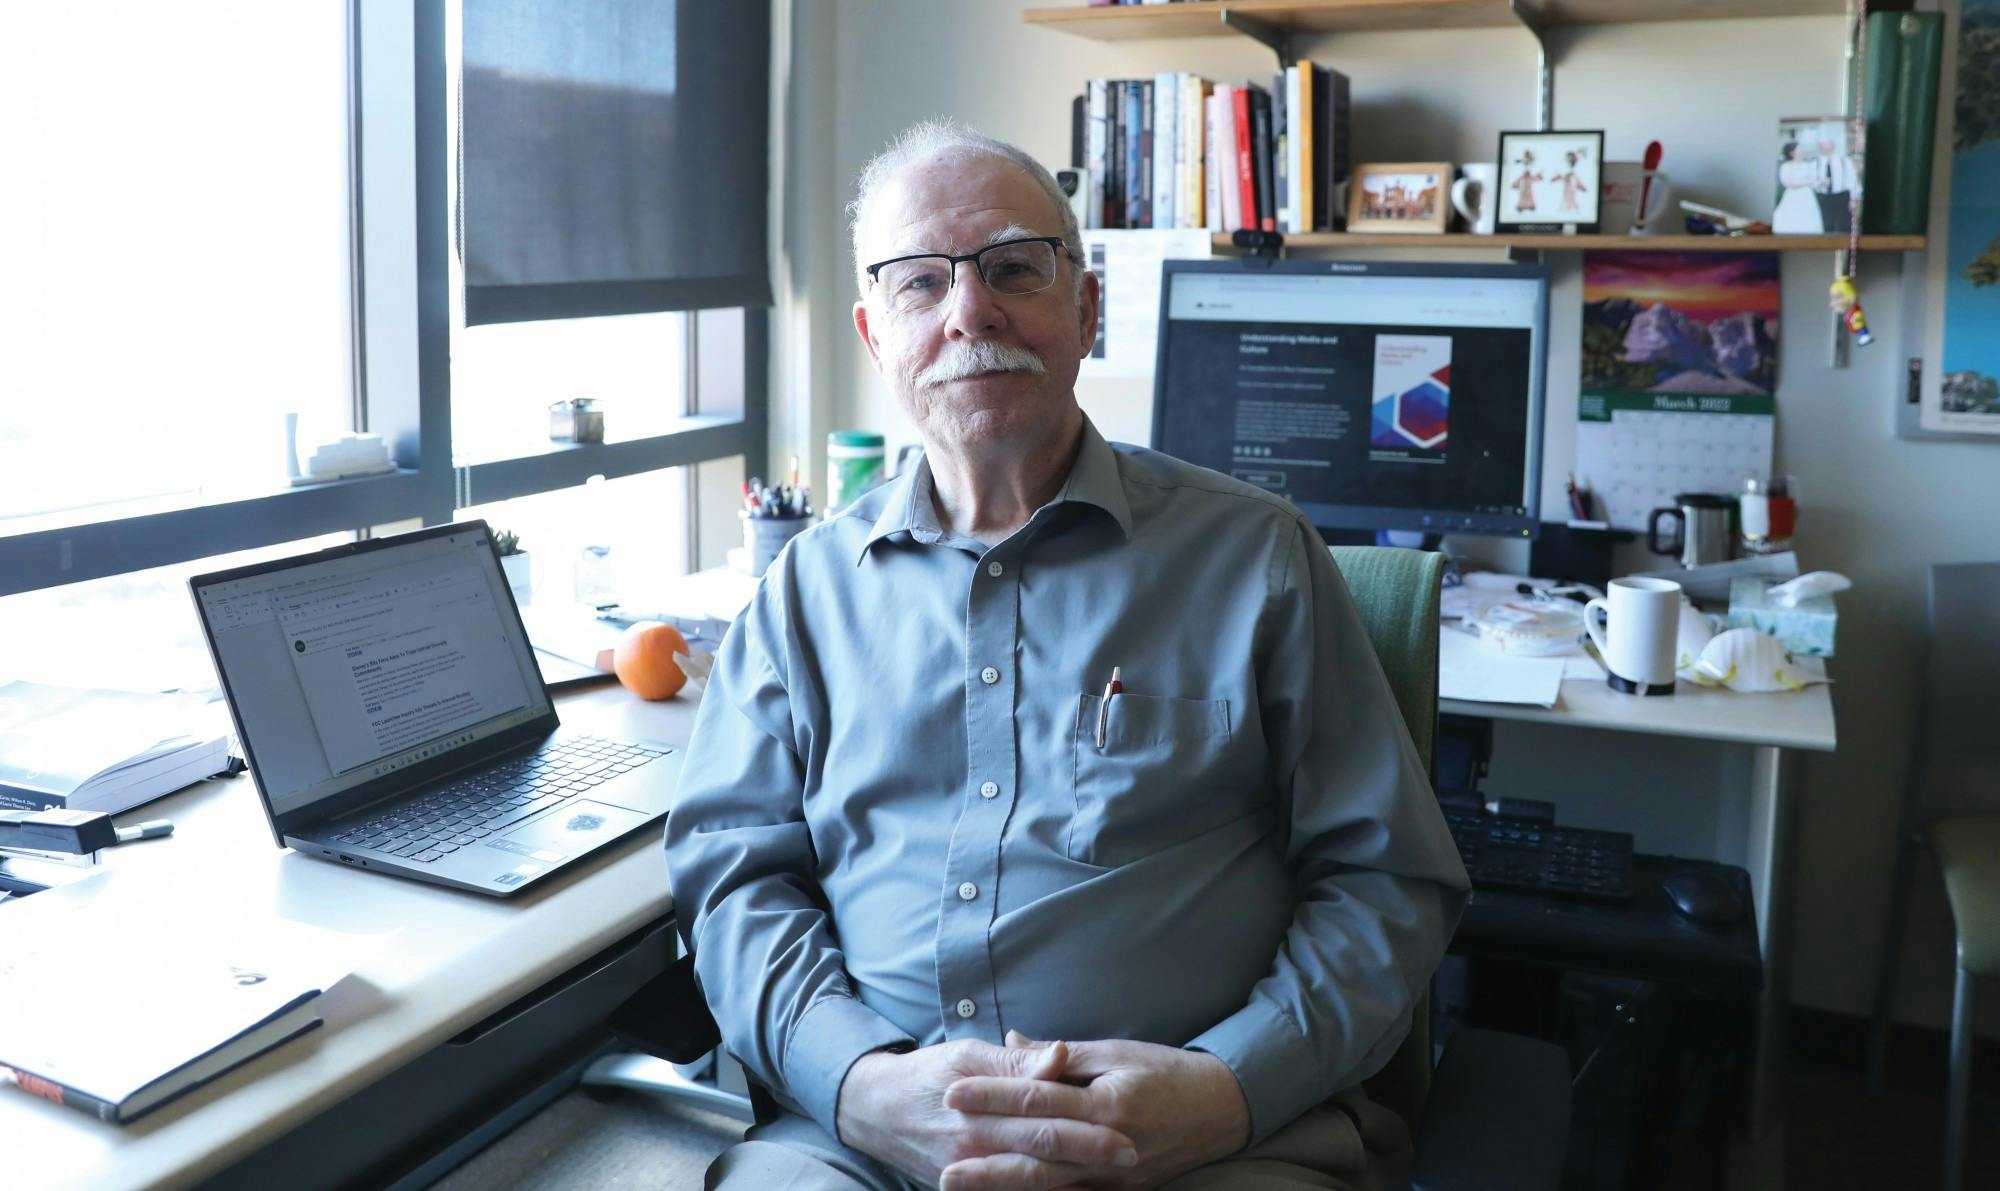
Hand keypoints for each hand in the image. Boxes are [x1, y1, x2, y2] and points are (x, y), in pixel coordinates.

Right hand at [836, 1039, 1137, 1189]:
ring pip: (1030, 1185)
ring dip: (1072, 1184)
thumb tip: (1059, 1056)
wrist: (876, 1110)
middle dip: (1090, 1159)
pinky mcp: (962, 1190)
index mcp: (980, 1111)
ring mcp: (968, 1177)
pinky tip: (1072, 1190)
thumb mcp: (968, 1056)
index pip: (1043, 1120)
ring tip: (1113, 1180)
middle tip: (1133, 1155)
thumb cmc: (929, 1074)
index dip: (1086, 1127)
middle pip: (1044, 1159)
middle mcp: (975, 1149)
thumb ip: (1017, 1064)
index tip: (1126, 1129)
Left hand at [939, 1032, 1249, 1189]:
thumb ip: (1059, 1054)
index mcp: (1106, 1102)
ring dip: (1002, 1186)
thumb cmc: (1167, 1072)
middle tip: (944, 1157)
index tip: (953, 1092)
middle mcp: (1108, 1146)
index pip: (1038, 1100)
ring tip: (959, 1184)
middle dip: (987, 1157)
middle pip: (1036, 1155)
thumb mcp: (1115, 1051)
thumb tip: (1011, 1042)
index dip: (992, 1097)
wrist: (1223, 1110)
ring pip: (1049, 1186)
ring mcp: (1115, 1178)